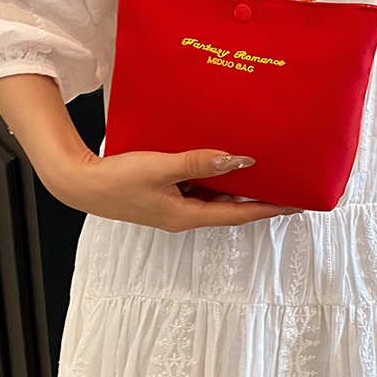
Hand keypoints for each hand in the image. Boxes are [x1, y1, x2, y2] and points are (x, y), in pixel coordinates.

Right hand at [43, 145, 302, 231]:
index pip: (238, 214)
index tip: (295, 203)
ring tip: (262, 171)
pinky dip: (215, 180)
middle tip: (285, 184)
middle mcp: (184, 216)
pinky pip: (198, 190)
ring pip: (214, 198)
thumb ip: (201, 163)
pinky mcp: (165, 197)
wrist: (81, 184)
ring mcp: (174, 207)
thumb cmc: (119, 179)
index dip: (269, 208)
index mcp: (187, 215)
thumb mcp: (162, 168)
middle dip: (258, 198)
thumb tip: (239, 160)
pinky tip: (222, 164)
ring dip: (236, 188)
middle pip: (230, 208)